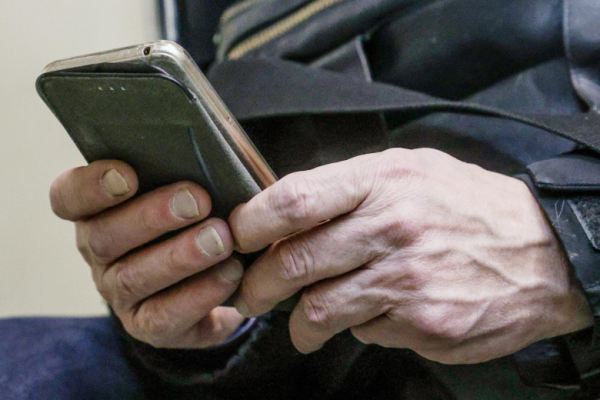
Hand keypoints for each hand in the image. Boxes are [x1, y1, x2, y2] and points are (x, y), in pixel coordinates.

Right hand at [50, 160, 244, 347]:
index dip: (90, 186)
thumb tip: (206, 153)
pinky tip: (230, 273)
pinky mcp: (147, 326)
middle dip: (151, 217)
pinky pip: (165, 316)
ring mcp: (119, 293)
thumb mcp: (188, 191)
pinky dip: (199, 294)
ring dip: (179, 256)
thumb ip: (183, 171)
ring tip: (220, 238)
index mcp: (98, 212)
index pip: (69, 197)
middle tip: (197, 200)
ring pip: (133, 277)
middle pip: (103, 237)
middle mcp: (100, 254)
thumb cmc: (199, 218)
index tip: (126, 174)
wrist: (218, 276)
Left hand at [230, 148, 593, 363]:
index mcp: (382, 180)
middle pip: (293, 262)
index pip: (293, 200)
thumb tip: (291, 210)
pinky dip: (354, 328)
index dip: (251, 223)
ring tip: (301, 323)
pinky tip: (370, 315)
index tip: (237, 237)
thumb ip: (351, 186)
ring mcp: (407, 279)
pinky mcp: (422, 323)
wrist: (544, 253)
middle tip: (250, 294)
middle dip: (257, 286)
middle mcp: (391, 227)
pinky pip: (362, 332)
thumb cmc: (469, 207)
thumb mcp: (412, 171)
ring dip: (297, 323)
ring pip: (317, 309)